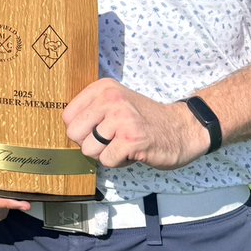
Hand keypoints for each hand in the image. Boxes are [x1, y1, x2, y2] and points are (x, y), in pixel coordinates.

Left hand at [63, 79, 208, 170]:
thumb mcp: (116, 103)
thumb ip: (92, 111)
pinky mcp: (131, 140)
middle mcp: (110, 99)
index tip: (98, 130)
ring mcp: (121, 118)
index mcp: (103, 88)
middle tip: (111, 141)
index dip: (81, 130)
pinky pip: (106, 161)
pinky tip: (132, 152)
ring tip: (123, 145)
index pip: (68, 116)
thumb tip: (67, 129)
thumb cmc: (145, 119)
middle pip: (74, 133)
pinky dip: (119, 163)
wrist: (182, 128)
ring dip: (106, 154)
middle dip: (90, 144)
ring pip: (89, 150)